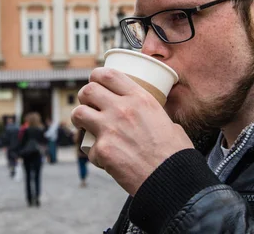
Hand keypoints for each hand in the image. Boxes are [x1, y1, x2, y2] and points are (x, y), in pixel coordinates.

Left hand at [71, 67, 193, 195]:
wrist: (170, 178)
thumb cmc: (174, 154)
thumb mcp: (167, 121)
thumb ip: (153, 114)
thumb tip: (150, 117)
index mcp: (140, 99)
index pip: (108, 75)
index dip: (96, 76)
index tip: (95, 81)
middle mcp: (123, 109)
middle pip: (89, 90)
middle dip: (84, 96)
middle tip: (88, 104)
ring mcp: (110, 128)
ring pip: (78, 113)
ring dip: (79, 119)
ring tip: (85, 125)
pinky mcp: (102, 149)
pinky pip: (88, 147)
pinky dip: (94, 154)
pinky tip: (105, 159)